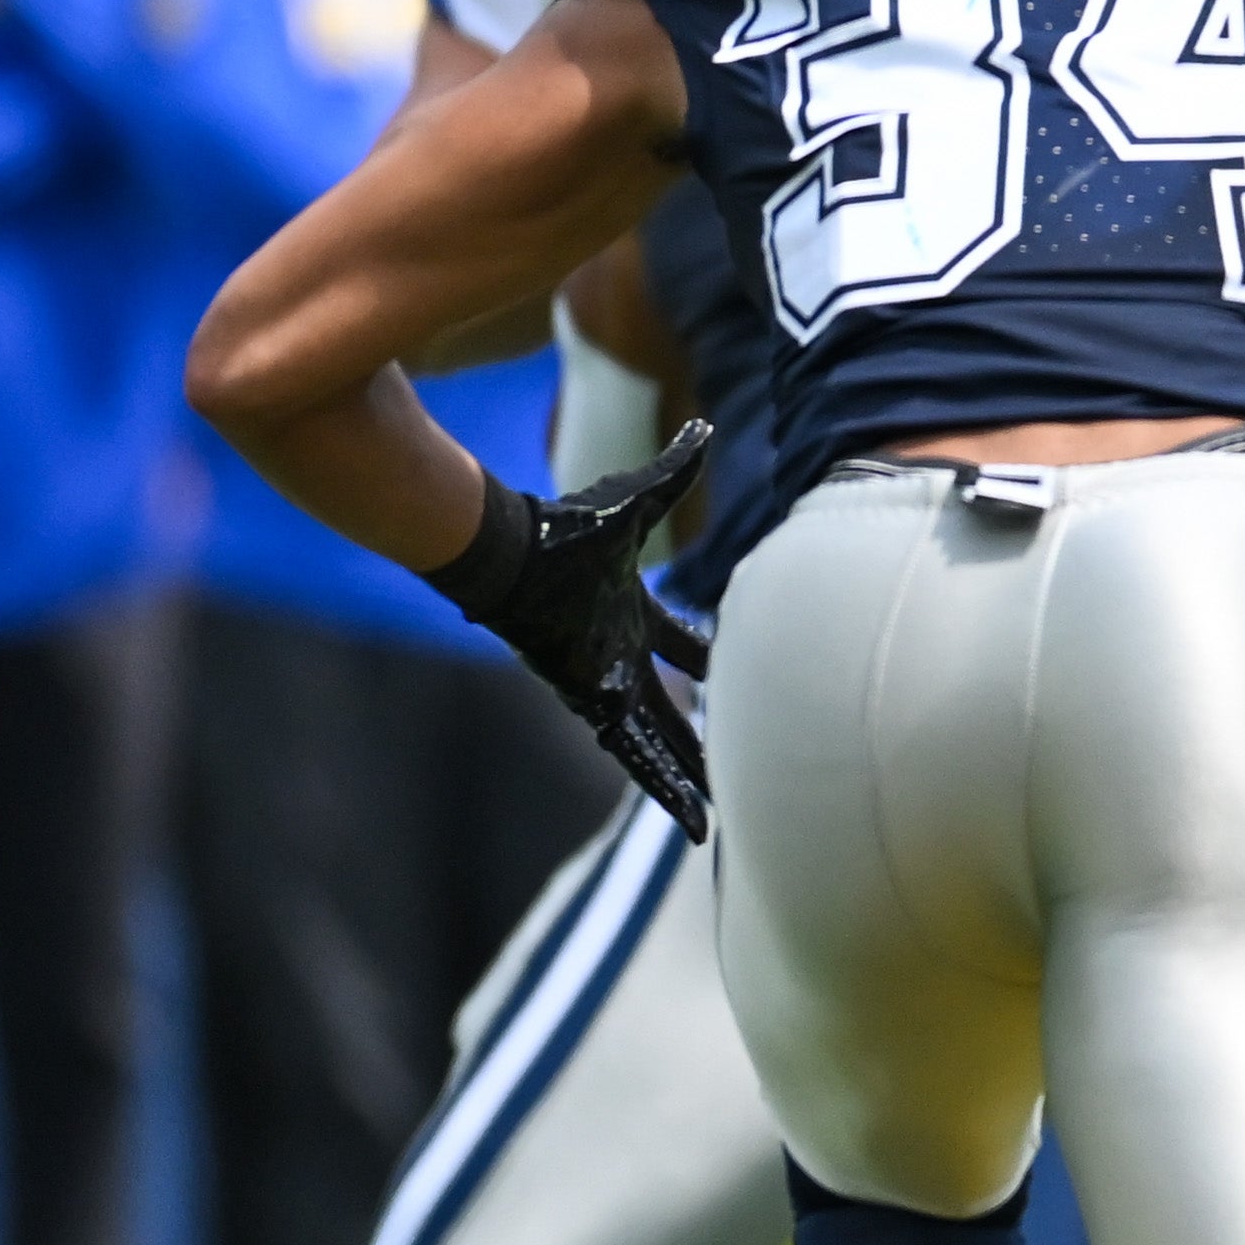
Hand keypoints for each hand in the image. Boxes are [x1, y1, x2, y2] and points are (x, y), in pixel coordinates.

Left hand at [427, 426, 715, 834]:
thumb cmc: (568, 529)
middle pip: (671, 707)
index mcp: (633, 612)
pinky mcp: (591, 698)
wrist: (510, 553)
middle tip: (734, 769)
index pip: (683, 644)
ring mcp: (604, 679)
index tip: (731, 674)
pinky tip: (690, 817)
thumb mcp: (637, 501)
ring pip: (654, 740)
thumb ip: (675, 470)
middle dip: (700, 740)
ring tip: (716, 817)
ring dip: (685, 777)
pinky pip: (634, 752)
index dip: (707, 659)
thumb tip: (703, 428)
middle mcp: (618, 653)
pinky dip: (662, 783)